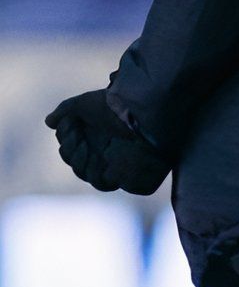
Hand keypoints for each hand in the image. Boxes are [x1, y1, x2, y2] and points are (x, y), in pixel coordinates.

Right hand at [45, 90, 169, 194]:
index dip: (66, 136)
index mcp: (91, 137)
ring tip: (83, 146)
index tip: (71, 122)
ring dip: (78, 161)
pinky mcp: (124, 174)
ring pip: (84, 173)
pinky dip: (95, 175)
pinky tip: (96, 161)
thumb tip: (49, 122)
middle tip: (77, 132)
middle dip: (70, 147)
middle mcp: (100, 152)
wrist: (142, 109)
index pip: (69, 147)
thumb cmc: (115, 104)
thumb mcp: (86, 103)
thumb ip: (66, 110)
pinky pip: (103, 183)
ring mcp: (111, 163)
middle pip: (74, 161)